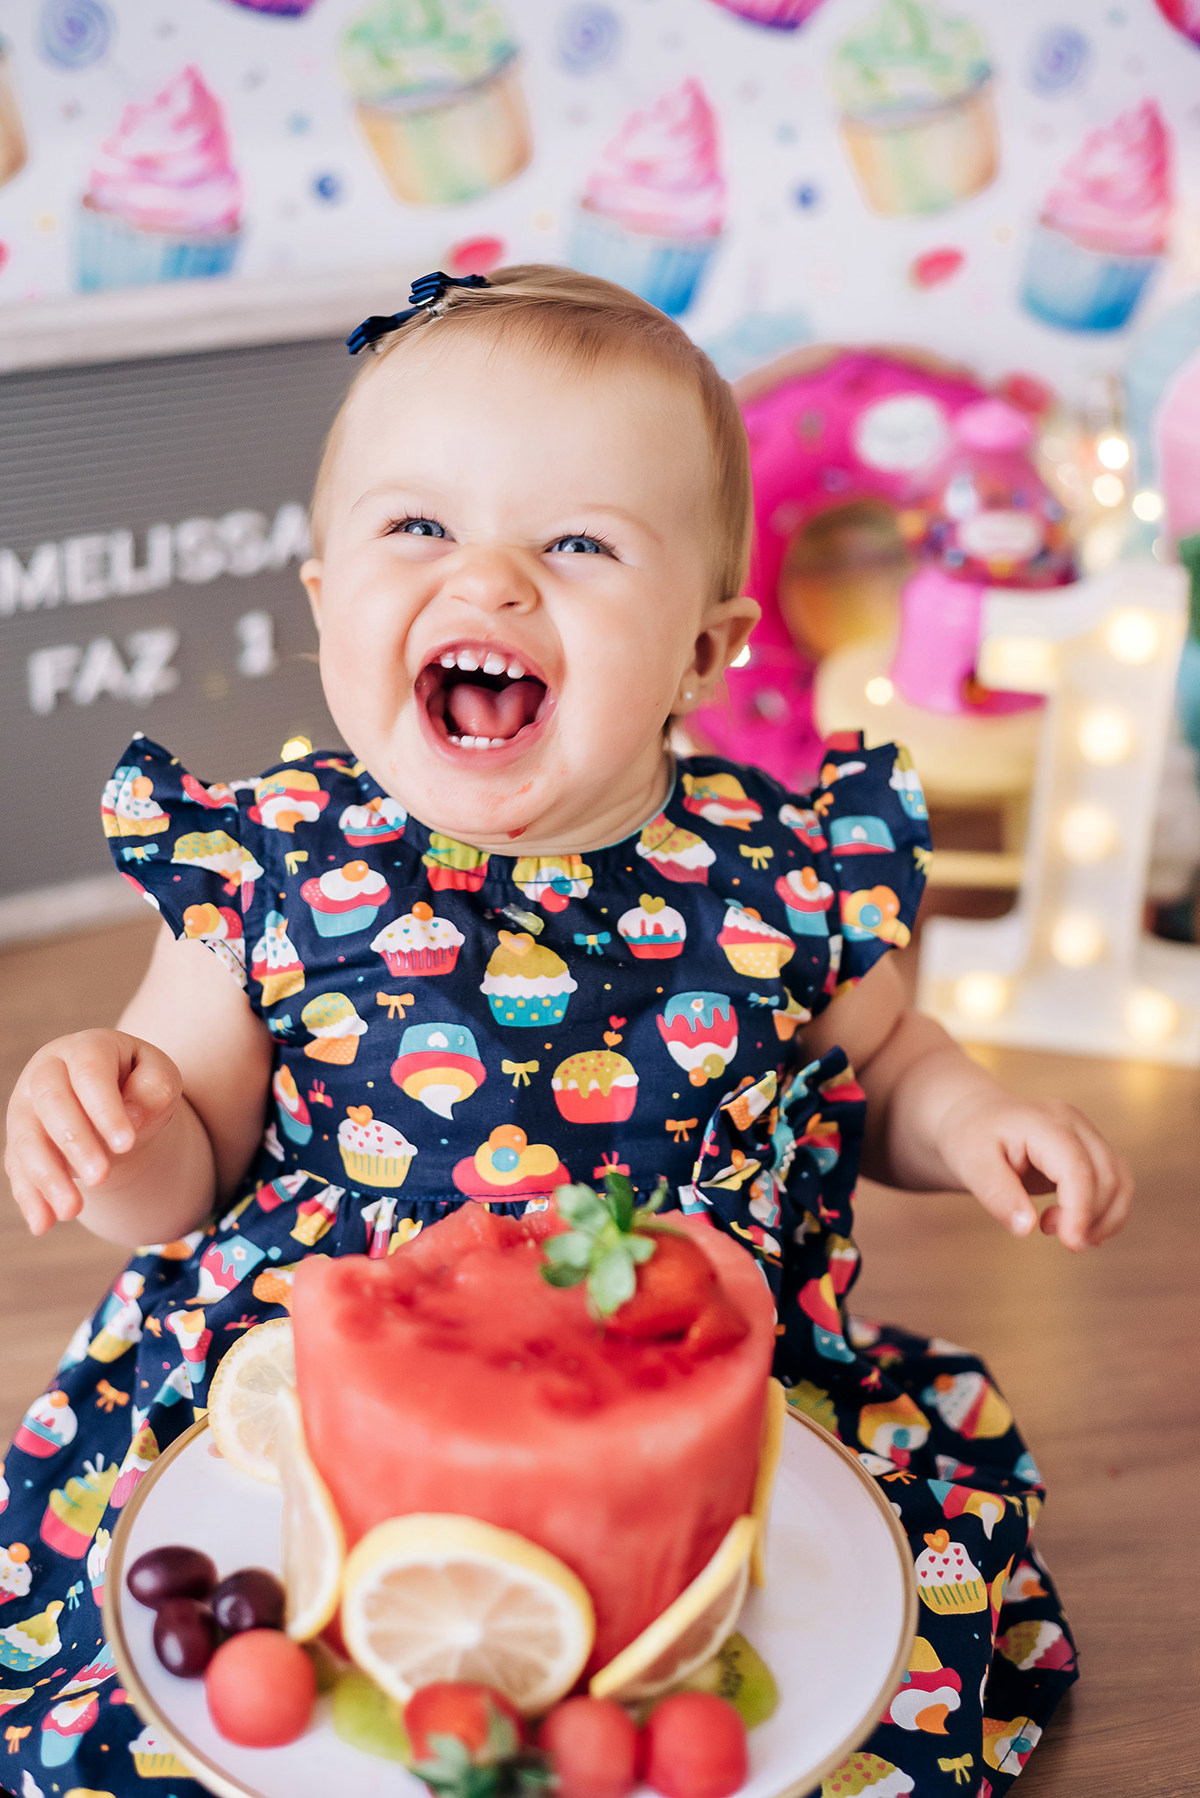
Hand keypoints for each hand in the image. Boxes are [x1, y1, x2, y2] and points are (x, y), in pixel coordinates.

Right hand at [4, 1030, 182, 1235]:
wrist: (115, 1101)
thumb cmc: (141, 1086)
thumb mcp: (160, 1080)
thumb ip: (154, 1090)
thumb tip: (130, 1116)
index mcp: (86, 1048)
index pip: (90, 1073)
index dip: (104, 1108)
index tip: (127, 1144)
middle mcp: (47, 1072)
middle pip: (51, 1102)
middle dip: (74, 1142)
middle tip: (102, 1176)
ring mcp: (27, 1107)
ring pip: (26, 1139)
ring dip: (46, 1176)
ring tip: (72, 1210)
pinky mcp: (19, 1141)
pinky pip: (17, 1169)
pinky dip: (29, 1197)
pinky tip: (43, 1224)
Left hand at [938, 1092, 1132, 1250]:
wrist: (974, 1118)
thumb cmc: (970, 1139)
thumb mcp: (971, 1164)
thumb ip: (998, 1195)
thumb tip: (1026, 1228)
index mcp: (1045, 1123)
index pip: (1078, 1169)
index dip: (1081, 1210)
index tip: (1071, 1244)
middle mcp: (1075, 1124)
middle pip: (1108, 1176)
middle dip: (1091, 1218)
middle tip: (1047, 1230)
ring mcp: (1087, 1135)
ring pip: (1121, 1181)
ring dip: (1103, 1218)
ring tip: (1060, 1230)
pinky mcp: (1090, 1152)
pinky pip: (1116, 1184)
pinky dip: (1106, 1213)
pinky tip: (1077, 1228)